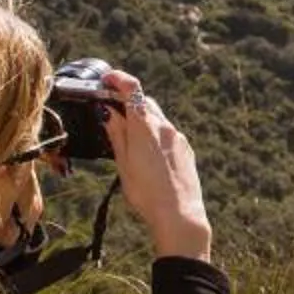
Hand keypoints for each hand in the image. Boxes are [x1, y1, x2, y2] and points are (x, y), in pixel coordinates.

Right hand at [101, 69, 212, 262]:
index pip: (132, 88)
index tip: (107, 78)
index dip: (118, 78)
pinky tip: (148, 154)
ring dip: (142, 119)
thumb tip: (107, 111)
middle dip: (128, 101)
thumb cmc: (146, 193)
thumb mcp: (123, 163)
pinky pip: (168, 134)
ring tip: (128, 137)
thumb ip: (116, 133)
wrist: (179, 215)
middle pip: (145, 102)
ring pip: (157, 118)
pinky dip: (155, 134)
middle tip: (111, 110)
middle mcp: (164, 127)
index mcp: (145, 126)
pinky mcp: (186, 150)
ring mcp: (177, 138)